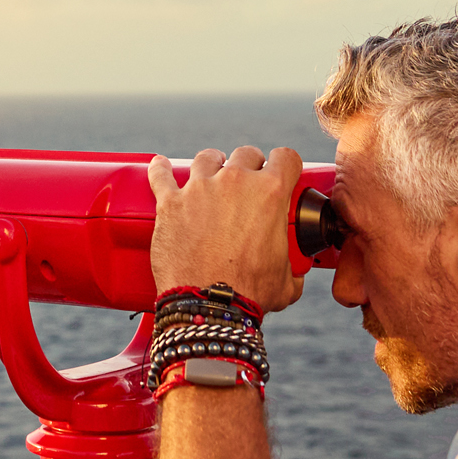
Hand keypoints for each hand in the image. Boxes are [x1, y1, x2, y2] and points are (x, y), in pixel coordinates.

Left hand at [148, 146, 307, 313]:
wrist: (209, 304)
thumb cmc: (250, 293)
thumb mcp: (287, 282)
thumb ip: (295, 270)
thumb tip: (296, 275)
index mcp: (270, 193)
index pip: (285, 158)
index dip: (285, 165)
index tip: (280, 173)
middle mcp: (236, 181)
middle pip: (246, 154)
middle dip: (249, 165)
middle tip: (246, 183)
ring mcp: (200, 188)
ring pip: (206, 158)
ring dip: (211, 164)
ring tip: (210, 174)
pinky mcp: (170, 201)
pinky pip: (161, 174)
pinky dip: (160, 169)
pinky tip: (160, 165)